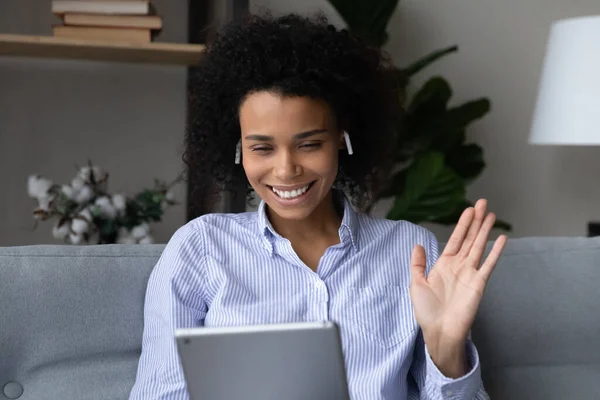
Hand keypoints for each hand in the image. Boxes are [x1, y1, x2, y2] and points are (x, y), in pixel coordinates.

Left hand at [409, 199, 506, 376]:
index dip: (462, 225)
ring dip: (484, 231)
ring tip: (491, 214)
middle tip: (482, 203)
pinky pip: (488, 264)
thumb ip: (417, 264)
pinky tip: (501, 239)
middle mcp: (459, 266)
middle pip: (469, 238)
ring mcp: (470, 273)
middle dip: (475, 221)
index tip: (468, 210)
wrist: (439, 331)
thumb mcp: (416, 284)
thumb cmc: (427, 311)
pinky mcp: (478, 283)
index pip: (455, 239)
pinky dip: (495, 251)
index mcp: (444, 265)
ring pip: (478, 246)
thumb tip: (417, 245)